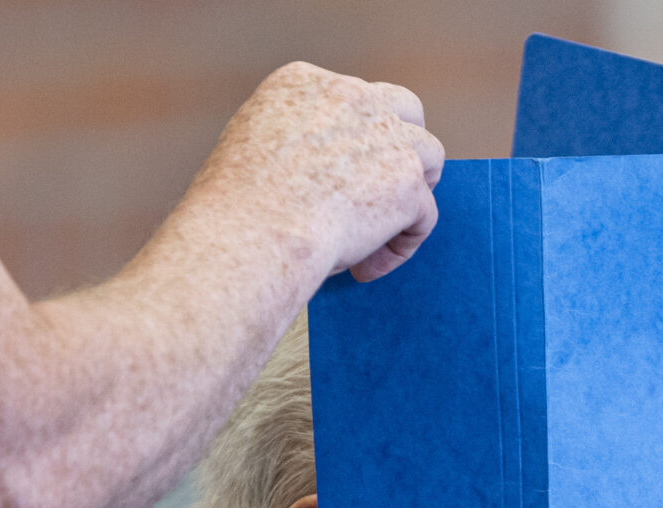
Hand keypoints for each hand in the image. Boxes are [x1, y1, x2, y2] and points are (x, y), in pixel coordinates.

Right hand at [191, 62, 446, 282]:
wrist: (249, 232)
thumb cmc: (235, 208)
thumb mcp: (249, 148)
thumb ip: (289, 143)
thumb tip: (312, 175)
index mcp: (303, 83)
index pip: (351, 99)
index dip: (355, 139)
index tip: (339, 176)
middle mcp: (351, 97)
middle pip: (403, 110)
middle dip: (402, 147)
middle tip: (388, 189)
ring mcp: (386, 137)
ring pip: (428, 156)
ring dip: (413, 193)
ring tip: (388, 230)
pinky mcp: (407, 182)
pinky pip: (424, 215)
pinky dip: (400, 246)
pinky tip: (366, 269)